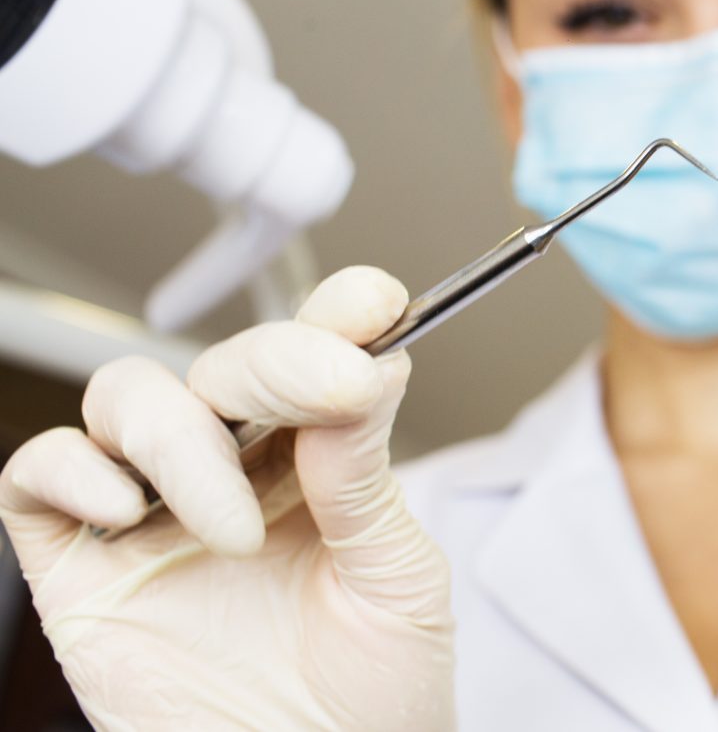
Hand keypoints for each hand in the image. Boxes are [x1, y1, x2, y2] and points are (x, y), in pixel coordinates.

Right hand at [0, 267, 453, 730]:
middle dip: (274, 363)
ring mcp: (153, 516)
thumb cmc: (372, 693)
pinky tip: (132, 516)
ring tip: (236, 530)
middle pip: (221, 364)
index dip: (337, 317)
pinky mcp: (82, 570)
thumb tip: (365, 367)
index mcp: (316, 461)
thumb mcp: (395, 577)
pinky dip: (75, 472)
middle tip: (329, 391)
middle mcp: (232, 472)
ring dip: (182, 439)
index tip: (375, 305)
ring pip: (128, 398)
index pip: (315, 357)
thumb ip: (367, 476)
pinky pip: (40, 477)